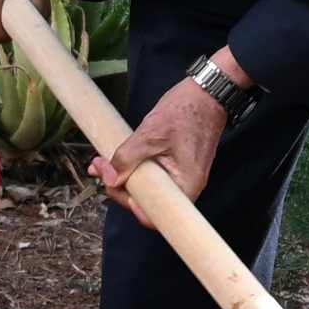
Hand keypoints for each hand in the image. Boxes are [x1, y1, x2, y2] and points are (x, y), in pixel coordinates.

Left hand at [95, 57, 241, 208]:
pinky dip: (134, 168)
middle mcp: (186, 186)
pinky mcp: (176, 167)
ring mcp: (182, 177)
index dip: (129, 203)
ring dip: (124, 176)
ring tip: (104, 162)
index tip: (112, 183)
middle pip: (148, 202)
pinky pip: (153, 175)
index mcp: (185, 185)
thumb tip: (110, 179)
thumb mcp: (150, 134)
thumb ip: (127, 159)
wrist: (207, 94)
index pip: (154, 215)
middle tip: (101, 167)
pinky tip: (117, 159)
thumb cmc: (186, 112)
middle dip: (120, 187)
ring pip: (148, 187)